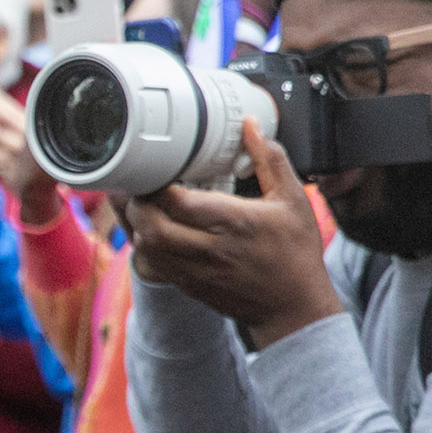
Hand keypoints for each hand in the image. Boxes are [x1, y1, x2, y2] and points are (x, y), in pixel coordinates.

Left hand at [124, 119, 339, 344]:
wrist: (293, 306)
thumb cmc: (295, 252)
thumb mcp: (292, 199)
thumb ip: (269, 159)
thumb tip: (250, 126)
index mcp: (233, 222)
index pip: (179, 202)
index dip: (158, 183)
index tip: (158, 165)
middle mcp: (208, 249)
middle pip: (151, 226)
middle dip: (137, 202)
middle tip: (142, 183)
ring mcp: (193, 271)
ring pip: (144, 248)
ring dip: (136, 224)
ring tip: (143, 203)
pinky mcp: (186, 285)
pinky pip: (149, 267)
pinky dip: (141, 248)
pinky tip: (151, 231)